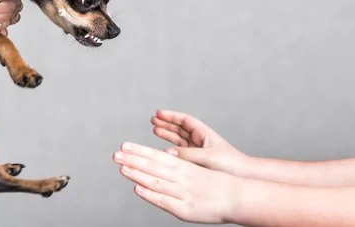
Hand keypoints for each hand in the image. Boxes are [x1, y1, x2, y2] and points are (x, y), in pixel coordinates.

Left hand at [113, 142, 240, 223]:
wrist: (239, 197)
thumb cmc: (217, 182)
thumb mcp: (197, 167)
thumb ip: (179, 164)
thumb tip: (161, 158)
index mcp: (185, 165)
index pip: (157, 156)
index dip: (140, 150)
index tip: (124, 145)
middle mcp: (182, 176)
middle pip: (153, 165)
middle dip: (133, 159)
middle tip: (115, 153)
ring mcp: (183, 192)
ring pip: (156, 181)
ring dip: (138, 173)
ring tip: (122, 167)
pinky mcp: (185, 209)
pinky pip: (164, 201)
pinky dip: (150, 194)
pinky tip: (137, 188)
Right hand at [152, 110, 248, 176]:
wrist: (242, 176)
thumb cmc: (229, 163)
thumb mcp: (208, 157)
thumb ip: (187, 154)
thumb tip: (167, 152)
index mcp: (203, 134)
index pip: (184, 120)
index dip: (171, 116)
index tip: (159, 113)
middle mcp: (199, 140)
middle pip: (180, 128)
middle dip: (167, 123)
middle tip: (153, 120)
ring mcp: (197, 151)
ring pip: (179, 139)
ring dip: (167, 134)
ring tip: (155, 129)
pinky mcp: (196, 162)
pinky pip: (181, 153)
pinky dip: (171, 150)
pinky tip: (163, 150)